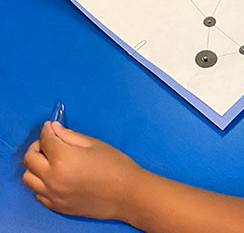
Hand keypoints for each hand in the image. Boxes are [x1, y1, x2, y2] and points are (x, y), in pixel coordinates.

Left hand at [22, 121, 142, 219]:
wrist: (126, 193)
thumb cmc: (115, 164)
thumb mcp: (94, 144)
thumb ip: (70, 136)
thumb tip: (54, 129)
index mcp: (63, 158)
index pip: (45, 140)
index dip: (47, 130)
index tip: (50, 126)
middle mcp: (52, 178)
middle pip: (30, 159)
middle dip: (37, 145)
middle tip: (49, 141)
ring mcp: (52, 195)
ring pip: (28, 178)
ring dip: (35, 165)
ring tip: (50, 160)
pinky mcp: (56, 206)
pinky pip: (37, 193)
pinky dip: (41, 182)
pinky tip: (55, 176)